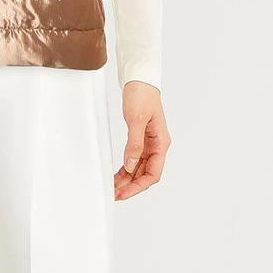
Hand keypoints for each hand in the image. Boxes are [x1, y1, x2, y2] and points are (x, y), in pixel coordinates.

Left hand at [114, 81, 170, 200]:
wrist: (140, 79)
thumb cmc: (142, 95)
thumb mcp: (137, 120)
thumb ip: (134, 144)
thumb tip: (131, 166)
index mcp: (161, 143)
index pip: (153, 174)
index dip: (138, 186)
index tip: (123, 193)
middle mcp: (157, 146)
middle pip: (146, 174)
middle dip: (130, 186)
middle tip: (113, 194)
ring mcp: (149, 143)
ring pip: (139, 169)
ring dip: (127, 180)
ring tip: (112, 187)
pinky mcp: (141, 139)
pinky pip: (134, 160)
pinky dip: (125, 169)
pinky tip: (116, 175)